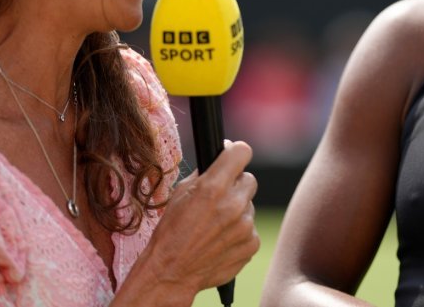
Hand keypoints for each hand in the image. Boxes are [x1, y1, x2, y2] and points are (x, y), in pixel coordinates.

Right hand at [120, 140, 258, 303]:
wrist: (171, 272)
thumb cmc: (171, 231)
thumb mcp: (180, 193)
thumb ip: (204, 174)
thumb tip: (222, 157)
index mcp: (213, 186)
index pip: (242, 152)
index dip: (236, 153)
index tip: (232, 159)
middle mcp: (233, 204)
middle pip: (249, 179)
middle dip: (236, 185)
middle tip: (220, 198)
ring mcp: (245, 226)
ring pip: (249, 206)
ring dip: (237, 211)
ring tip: (215, 226)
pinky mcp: (252, 244)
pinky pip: (252, 229)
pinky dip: (240, 233)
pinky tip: (221, 240)